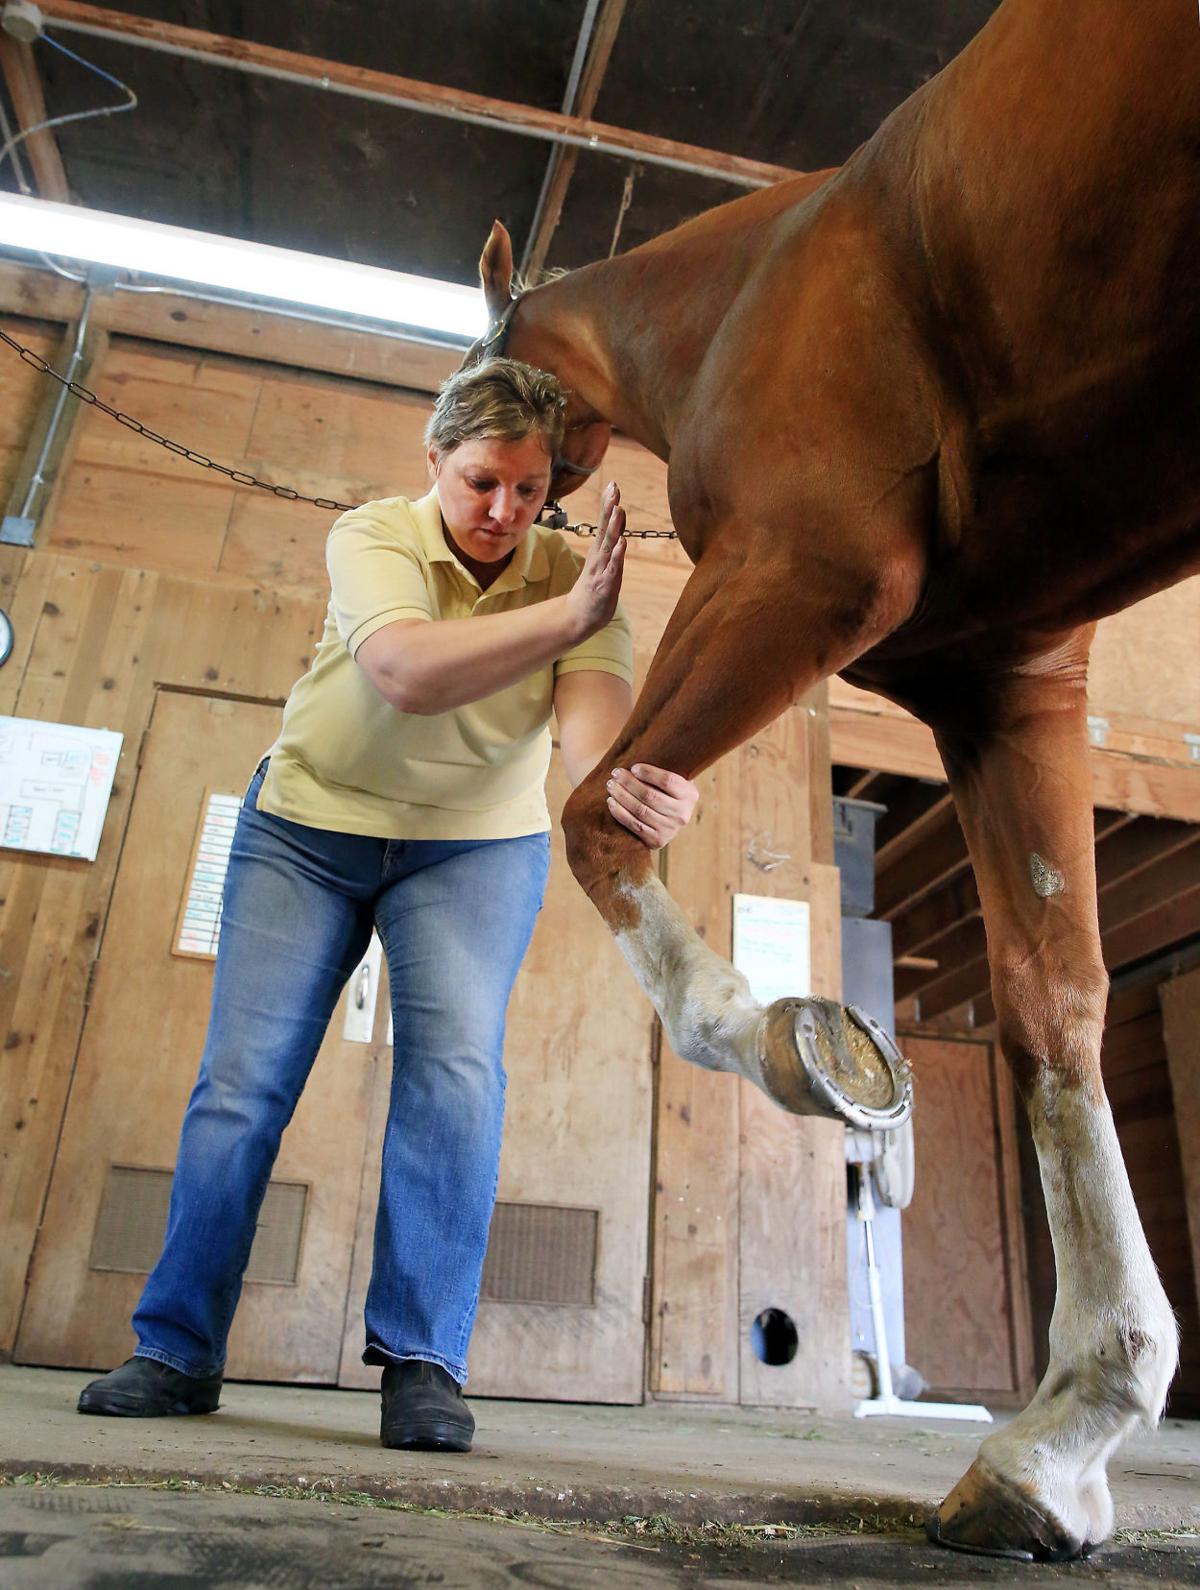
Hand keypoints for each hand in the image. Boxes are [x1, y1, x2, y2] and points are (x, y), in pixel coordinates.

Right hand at [565, 481, 625, 639]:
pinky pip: (612, 569)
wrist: (578, 618)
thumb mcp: (603, 563)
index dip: (608, 505)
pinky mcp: (605, 586)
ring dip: (613, 527)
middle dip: (610, 508)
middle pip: (606, 529)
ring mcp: (601, 571)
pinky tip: (622, 543)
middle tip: (614, 488)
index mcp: (600, 551)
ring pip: (608, 546)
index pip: (604, 524)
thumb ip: (610, 544)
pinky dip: (617, 556)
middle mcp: (599, 557)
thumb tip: (615, 527)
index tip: (613, 485)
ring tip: (619, 509)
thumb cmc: (594, 589)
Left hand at [606, 763, 699, 848]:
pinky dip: (620, 813)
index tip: (633, 767)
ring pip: (641, 811)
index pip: (668, 781)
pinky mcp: (657, 840)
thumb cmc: (665, 790)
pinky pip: (635, 825)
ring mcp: (670, 829)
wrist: (668, 819)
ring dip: (622, 796)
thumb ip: (665, 767)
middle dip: (629, 783)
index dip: (649, 773)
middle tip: (615, 773)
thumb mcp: (673, 779)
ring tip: (611, 785)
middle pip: (651, 796)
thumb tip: (641, 748)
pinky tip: (611, 802)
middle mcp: (682, 814)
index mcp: (690, 795)